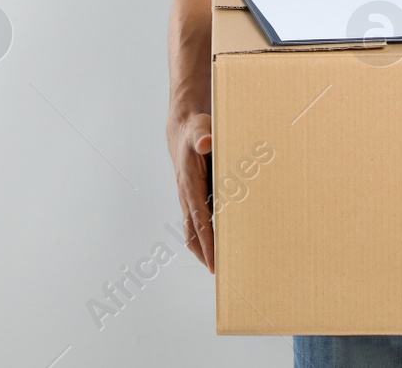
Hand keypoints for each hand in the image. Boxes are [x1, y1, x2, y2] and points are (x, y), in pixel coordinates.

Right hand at [167, 110, 213, 271]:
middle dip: (205, 253)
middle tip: (218, 274)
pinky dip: (202, 238)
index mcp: (189, 183)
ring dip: (202, 249)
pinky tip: (215, 246)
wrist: (183, 129)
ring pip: (191, 230)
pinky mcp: (191, 197)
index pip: (199, 219)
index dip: (207, 240)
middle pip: (193, 231)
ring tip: (216, 268)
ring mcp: (187, 197)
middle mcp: (186, 194)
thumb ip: (203, 135)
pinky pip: (194, 223)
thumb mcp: (201, 127)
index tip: (214, 260)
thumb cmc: (195, 129)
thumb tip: (206, 143)